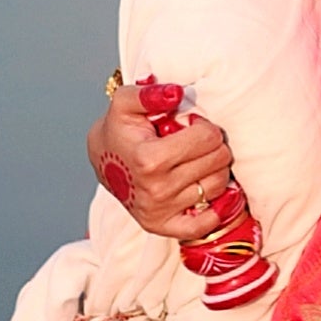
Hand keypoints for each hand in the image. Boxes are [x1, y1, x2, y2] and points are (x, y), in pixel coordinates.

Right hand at [90, 81, 233, 243]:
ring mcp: (160, 212)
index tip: (191, 125)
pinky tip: (210, 190)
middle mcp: (156, 190)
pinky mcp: (163, 227)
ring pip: (218, 186)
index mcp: (149, 158)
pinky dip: (217, 209)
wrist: (102, 163)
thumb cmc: (118, 131)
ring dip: (214, 170)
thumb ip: (149, 93)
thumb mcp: (125, 103)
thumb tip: (177, 93)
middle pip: (218, 162)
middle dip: (212, 146)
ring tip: (196, 161)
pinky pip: (206, 224)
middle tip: (195, 143)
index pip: (208, 138)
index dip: (204, 126)